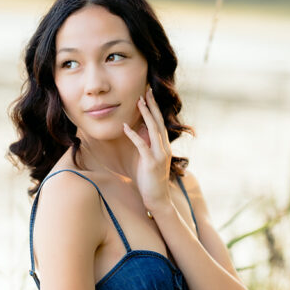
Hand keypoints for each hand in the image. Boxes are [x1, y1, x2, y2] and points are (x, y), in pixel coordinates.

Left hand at [122, 86, 171, 213]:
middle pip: (158, 122)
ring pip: (153, 130)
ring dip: (145, 115)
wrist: (158, 199)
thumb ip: (145, 143)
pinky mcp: (151, 163)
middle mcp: (164, 147)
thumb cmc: (149, 180)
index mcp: (163, 146)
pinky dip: (133, 135)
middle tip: (147, 90)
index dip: (154, 108)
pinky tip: (125, 127)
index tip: (148, 94)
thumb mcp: (147, 158)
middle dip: (152, 105)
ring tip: (139, 102)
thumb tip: (137, 128)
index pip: (159, 122)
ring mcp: (159, 155)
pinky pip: (142, 145)